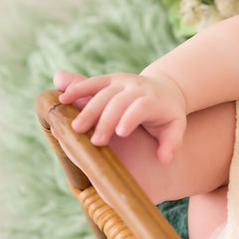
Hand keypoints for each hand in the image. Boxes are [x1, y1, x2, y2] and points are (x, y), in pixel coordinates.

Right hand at [54, 70, 186, 161]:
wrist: (165, 88)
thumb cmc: (167, 114)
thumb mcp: (175, 127)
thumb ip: (171, 143)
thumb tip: (164, 158)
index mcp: (153, 100)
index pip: (141, 107)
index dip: (130, 118)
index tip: (120, 134)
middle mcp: (136, 88)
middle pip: (118, 101)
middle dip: (105, 121)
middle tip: (95, 142)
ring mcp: (121, 81)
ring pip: (102, 93)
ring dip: (88, 109)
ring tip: (76, 128)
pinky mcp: (109, 79)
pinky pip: (91, 82)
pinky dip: (77, 89)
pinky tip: (62, 99)